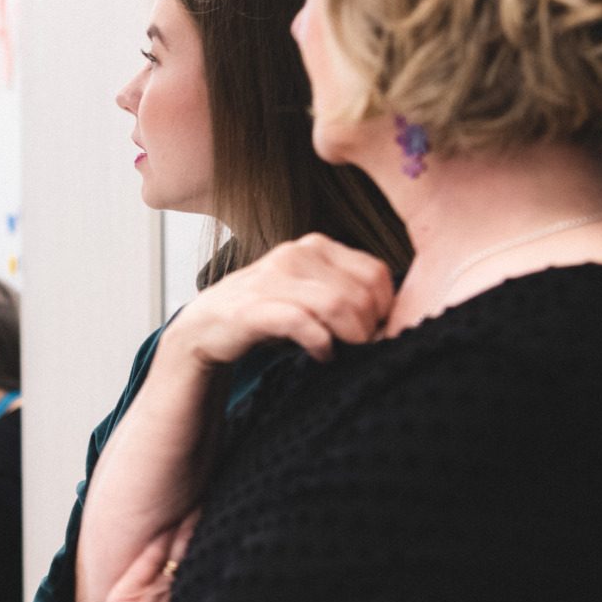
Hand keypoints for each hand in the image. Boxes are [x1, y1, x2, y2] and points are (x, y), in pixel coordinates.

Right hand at [166, 233, 395, 368]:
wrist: (208, 326)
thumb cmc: (268, 312)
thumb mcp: (310, 290)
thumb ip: (346, 291)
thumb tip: (393, 314)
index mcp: (315, 246)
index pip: (375, 273)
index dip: (385, 308)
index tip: (375, 331)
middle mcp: (295, 254)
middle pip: (361, 293)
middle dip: (368, 328)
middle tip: (359, 348)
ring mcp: (272, 278)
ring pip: (338, 305)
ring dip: (350, 337)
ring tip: (344, 351)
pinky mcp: (253, 308)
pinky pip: (303, 323)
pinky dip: (321, 343)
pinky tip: (322, 354)